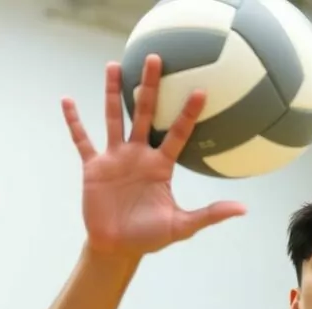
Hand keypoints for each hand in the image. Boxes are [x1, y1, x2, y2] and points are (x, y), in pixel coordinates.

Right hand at [61, 54, 246, 256]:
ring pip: (114, 118)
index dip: (188, 113)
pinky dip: (74, 122)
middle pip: (146, 113)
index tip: (201, 89)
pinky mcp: (94, 167)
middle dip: (150, 86)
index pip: (178, 133)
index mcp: (161, 165)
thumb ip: (210, 214)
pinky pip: (83, 140)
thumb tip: (243, 209)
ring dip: (113, 93)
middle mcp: (139, 155)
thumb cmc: (150, 236)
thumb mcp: (182, 226)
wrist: (118, 247)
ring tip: (115, 65)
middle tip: (157, 58)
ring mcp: (115, 158)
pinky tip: (68, 100)